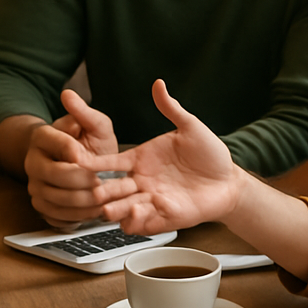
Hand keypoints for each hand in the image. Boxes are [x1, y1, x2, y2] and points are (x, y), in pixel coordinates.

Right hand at [25, 90, 128, 226]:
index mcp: (42, 137)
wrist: (82, 166)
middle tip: (107, 183)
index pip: (59, 146)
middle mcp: (33, 163)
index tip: (96, 161)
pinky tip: (95, 211)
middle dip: (86, 181)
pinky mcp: (42, 207)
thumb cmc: (90, 144)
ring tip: (107, 199)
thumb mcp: (95, 125)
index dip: (80, 154)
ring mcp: (35, 187)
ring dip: (85, 202)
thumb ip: (85, 112)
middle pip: (56, 175)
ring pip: (56, 199)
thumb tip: (67, 94)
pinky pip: (57, 217)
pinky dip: (79, 217)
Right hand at [80, 79, 243, 233]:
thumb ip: (171, 108)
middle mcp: (142, 181)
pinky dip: (135, 222)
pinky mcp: (164, 217)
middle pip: (111, 188)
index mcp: (141, 160)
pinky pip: (143, 224)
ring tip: (108, 209)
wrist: (230, 180)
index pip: (110, 163)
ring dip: (114, 209)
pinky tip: (135, 215)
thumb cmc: (210, 154)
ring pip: (123, 208)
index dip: (93, 163)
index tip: (77, 160)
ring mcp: (151, 201)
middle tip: (92, 190)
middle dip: (101, 190)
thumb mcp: (191, 127)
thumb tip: (158, 83)